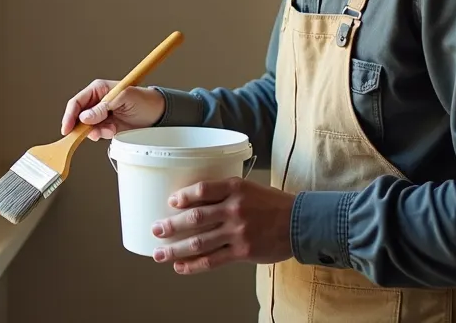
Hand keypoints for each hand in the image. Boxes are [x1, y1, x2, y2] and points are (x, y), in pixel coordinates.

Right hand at [60, 79, 164, 141]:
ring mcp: (102, 115)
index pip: (77, 102)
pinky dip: (103, 135)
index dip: (70, 115)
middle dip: (83, 126)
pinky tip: (113, 131)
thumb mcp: (124, 98)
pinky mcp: (108, 126)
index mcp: (99, 89)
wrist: (159, 115)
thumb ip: (103, 107)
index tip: (67, 128)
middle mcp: (97, 102)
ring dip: (96, 131)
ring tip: (110, 129)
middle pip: (79, 116)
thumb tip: (84, 117)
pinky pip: (98, 133)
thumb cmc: (144, 100)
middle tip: (90, 133)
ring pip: (88, 127)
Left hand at [151, 177, 294, 274]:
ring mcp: (237, 232)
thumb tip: (195, 201)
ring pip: (199, 242)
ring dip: (175, 249)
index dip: (184, 196)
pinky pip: (212, 260)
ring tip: (159, 253)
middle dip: (171, 225)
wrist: (300, 223)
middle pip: (195, 218)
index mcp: (236, 188)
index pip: (203, 189)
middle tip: (155, 230)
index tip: (171, 202)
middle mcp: (234, 209)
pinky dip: (193, 265)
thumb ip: (226, 192)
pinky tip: (180, 266)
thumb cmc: (273, 204)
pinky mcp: (242, 252)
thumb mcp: (250, 188)